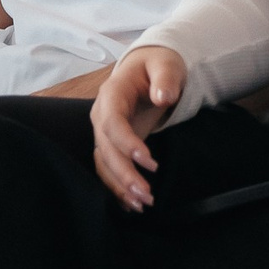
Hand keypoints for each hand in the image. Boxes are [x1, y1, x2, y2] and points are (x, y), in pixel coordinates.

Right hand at [90, 46, 186, 210]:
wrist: (148, 68)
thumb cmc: (158, 66)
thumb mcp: (166, 64)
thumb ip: (165, 78)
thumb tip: (163, 97)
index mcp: (112, 93)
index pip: (112, 121)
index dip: (126, 143)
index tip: (150, 162)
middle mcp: (102, 113)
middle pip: (105, 147)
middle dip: (123, 173)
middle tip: (146, 194)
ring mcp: (104, 130)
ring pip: (103, 161)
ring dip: (118, 185)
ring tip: (142, 204)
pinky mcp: (112, 143)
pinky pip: (107, 167)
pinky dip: (115, 187)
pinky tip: (130, 204)